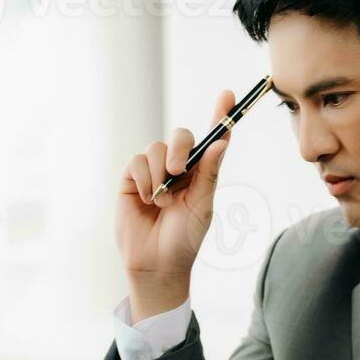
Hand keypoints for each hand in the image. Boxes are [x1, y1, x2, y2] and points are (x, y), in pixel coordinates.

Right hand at [114, 88, 238, 319]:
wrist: (156, 264)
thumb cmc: (185, 239)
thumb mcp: (202, 206)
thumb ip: (209, 173)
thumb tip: (221, 142)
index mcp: (202, 173)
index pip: (213, 138)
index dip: (220, 115)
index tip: (227, 95)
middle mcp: (178, 168)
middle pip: (181, 136)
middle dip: (179, 148)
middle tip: (177, 171)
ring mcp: (154, 171)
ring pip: (156, 147)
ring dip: (159, 173)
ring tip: (160, 201)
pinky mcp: (131, 178)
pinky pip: (137, 161)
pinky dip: (143, 178)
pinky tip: (145, 199)